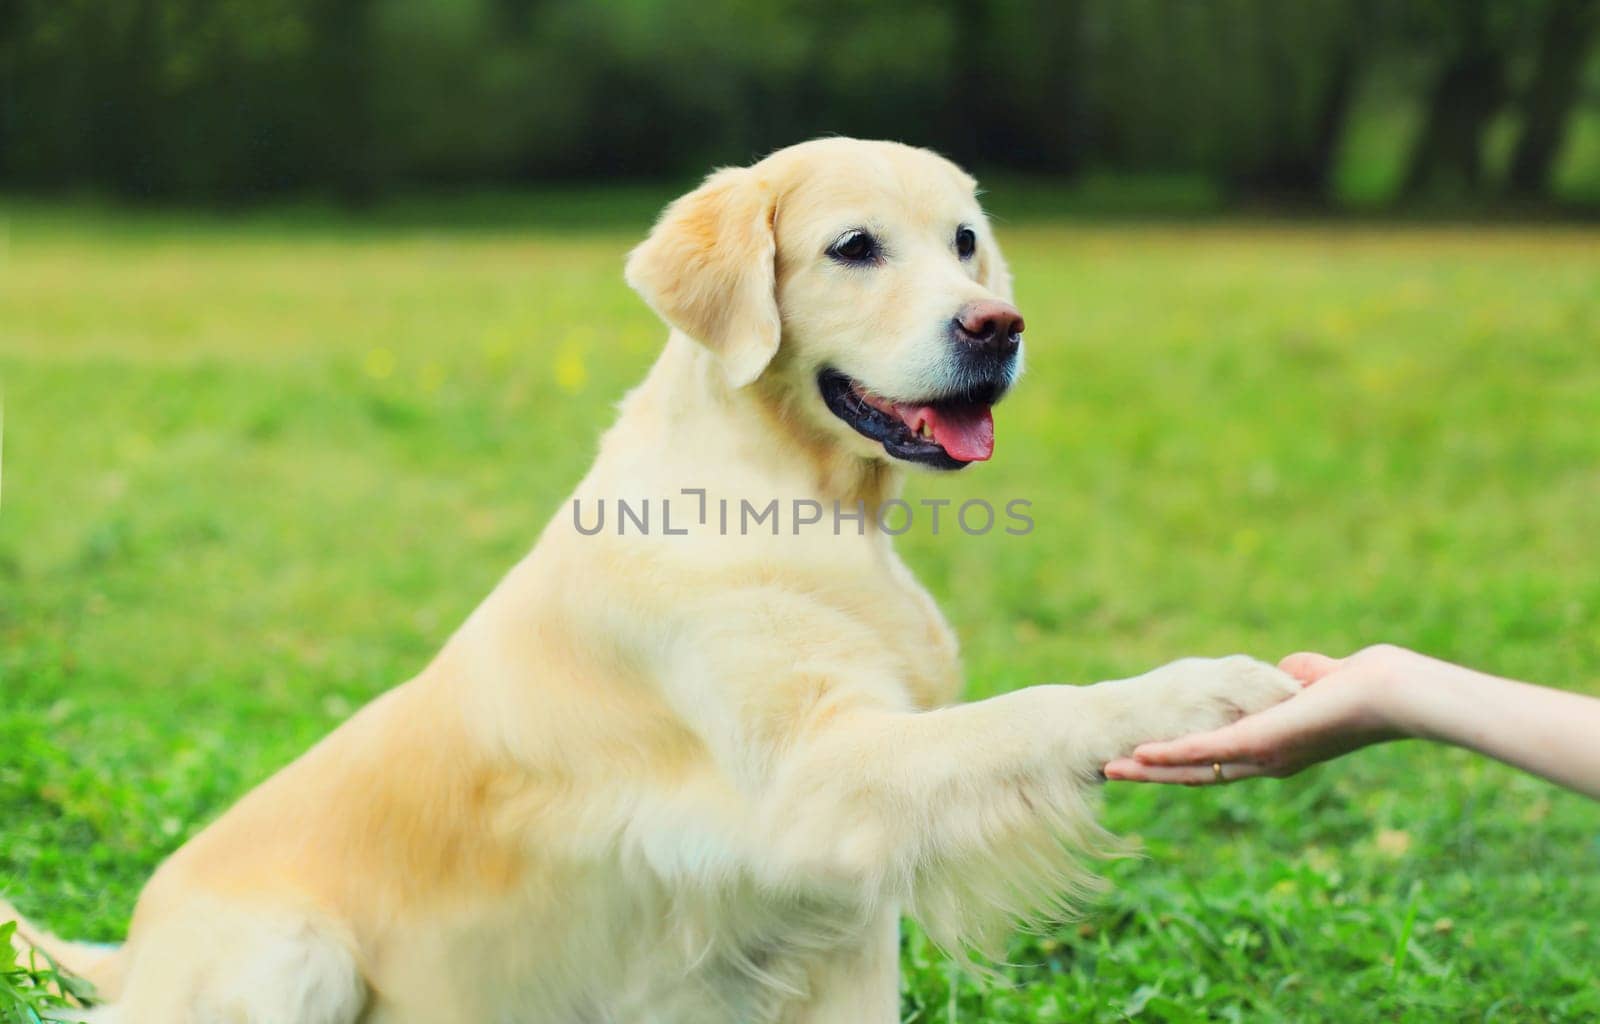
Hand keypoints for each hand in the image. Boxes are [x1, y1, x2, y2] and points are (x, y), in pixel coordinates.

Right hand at [1103, 645, 1420, 784]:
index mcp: (1279, 747)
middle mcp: (1267, 760)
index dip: (1183, 759)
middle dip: (1155, 773)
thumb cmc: (1370, 684)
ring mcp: (1261, 753)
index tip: (1150, 757)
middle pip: (1198, 773)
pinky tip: (1141, 756)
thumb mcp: (1322, 676)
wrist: (1395, 693)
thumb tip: (1289, 670)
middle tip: (1115, 771)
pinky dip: (1171, 755)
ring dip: (1150, 770)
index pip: (1221, 758)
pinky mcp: (1259, 741)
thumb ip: (1300, 675)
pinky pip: (1205, 751)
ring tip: (1112, 769)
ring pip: (1193, 768)